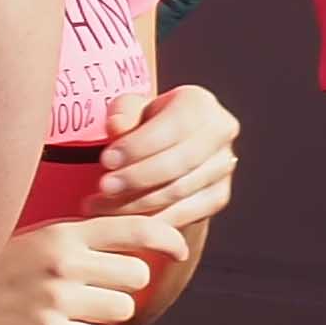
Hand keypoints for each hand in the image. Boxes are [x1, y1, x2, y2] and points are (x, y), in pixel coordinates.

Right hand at [0, 215, 187, 324]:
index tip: (178, 251)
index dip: (166, 238)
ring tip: (64, 315)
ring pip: (119, 310)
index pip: (133, 227)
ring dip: (100, 317)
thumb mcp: (31, 241)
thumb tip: (131, 248)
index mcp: (61, 233)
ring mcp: (58, 300)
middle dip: (121, 288)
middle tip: (91, 294)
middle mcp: (64, 262)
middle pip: (136, 275)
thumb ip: (77, 241)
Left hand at [86, 83, 239, 233]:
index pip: (174, 126)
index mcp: (199, 103)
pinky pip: (187, 213)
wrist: (160, 151)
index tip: (105, 161)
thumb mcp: (128, 112)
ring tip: (101, 206)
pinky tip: (124, 221)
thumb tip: (117, 126)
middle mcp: (221, 131)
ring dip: (137, 203)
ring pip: (180, 191)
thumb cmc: (140, 126)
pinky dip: (153, 220)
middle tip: (103, 188)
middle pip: (179, 162)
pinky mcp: (219, 195)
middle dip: (137, 177)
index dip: (139, 146)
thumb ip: (122, 114)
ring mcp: (224, 165)